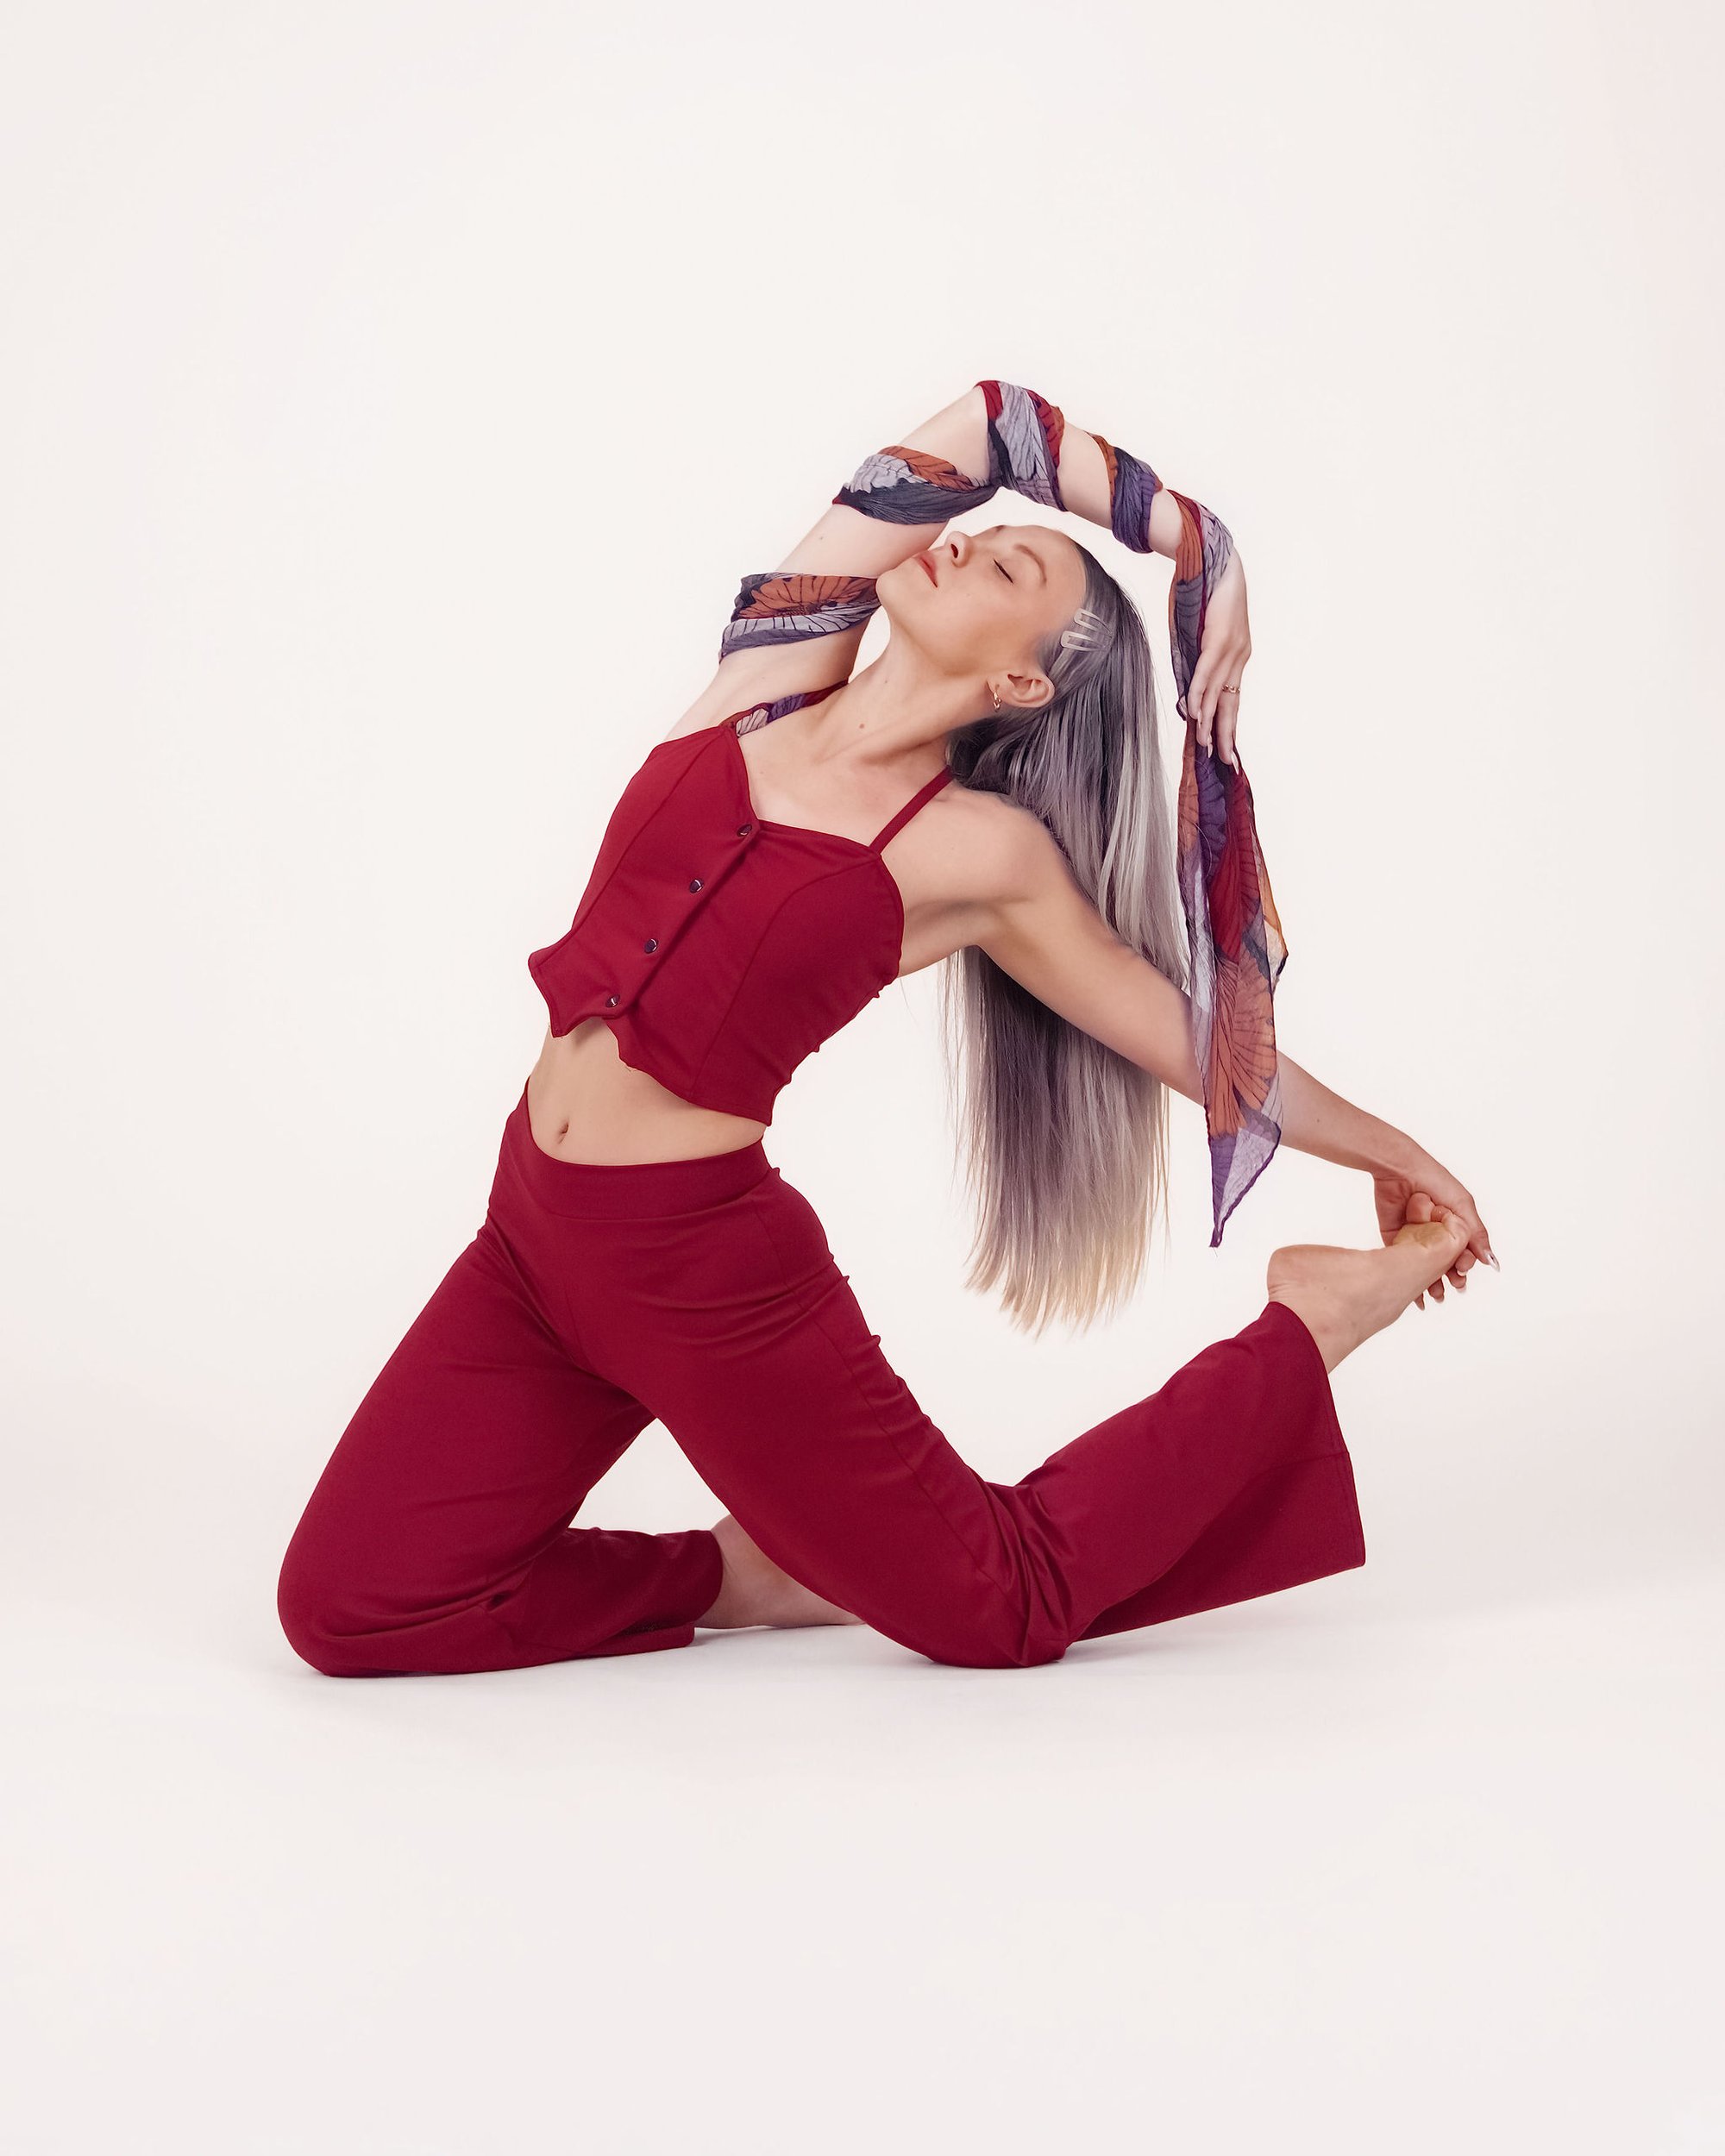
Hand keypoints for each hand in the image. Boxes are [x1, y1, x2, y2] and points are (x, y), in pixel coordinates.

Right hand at [1184, 549, 1251, 770]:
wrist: (1209, 556)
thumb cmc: (1201, 594)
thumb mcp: (1196, 634)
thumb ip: (1193, 662)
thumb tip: (1186, 693)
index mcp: (1236, 656)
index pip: (1232, 699)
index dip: (1228, 726)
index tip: (1225, 752)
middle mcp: (1239, 655)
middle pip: (1231, 703)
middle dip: (1226, 734)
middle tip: (1224, 762)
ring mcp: (1231, 647)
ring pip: (1218, 692)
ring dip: (1209, 720)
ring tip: (1204, 744)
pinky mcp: (1219, 637)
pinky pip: (1207, 671)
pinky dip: (1200, 693)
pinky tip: (1195, 712)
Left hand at [1372, 1154, 1498, 1310]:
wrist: (1398, 1169)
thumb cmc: (1434, 1180)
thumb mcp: (1462, 1205)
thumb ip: (1476, 1234)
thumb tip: (1491, 1261)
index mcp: (1455, 1224)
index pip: (1464, 1251)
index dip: (1465, 1263)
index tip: (1462, 1270)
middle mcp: (1436, 1231)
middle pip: (1447, 1263)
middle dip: (1452, 1277)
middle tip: (1453, 1286)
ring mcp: (1416, 1237)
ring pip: (1426, 1267)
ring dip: (1433, 1283)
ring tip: (1435, 1295)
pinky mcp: (1396, 1239)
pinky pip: (1404, 1263)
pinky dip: (1411, 1280)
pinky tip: (1417, 1296)